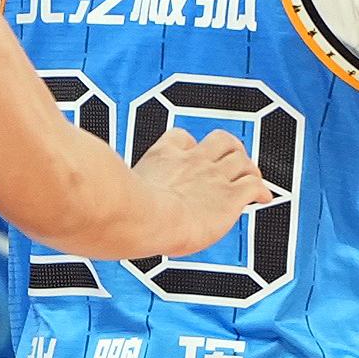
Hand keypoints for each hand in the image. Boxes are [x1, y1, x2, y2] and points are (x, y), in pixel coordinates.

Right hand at [125, 125, 273, 256]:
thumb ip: (116, 191)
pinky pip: (255, 186)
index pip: (182, 138)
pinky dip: (262, 191)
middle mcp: (192, 161)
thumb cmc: (127, 212)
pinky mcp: (230, 196)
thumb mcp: (117, 192)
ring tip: (250, 179)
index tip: (193, 156)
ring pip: (241, 158)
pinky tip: (263, 200)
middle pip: (220, 140)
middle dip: (229, 149)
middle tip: (231, 163)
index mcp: (164, 155)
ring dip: (248, 168)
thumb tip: (95, 202)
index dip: (191, 146)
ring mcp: (214, 177)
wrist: (144, 219)